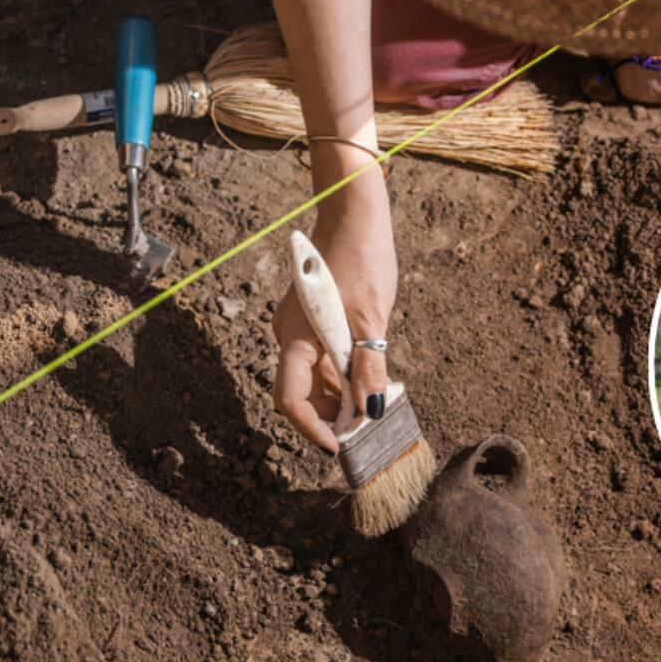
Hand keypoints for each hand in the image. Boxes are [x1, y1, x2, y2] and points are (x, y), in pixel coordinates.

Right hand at [272, 210, 396, 451]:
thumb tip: (371, 409)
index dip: (311, 428)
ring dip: (338, 396)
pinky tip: (366, 378)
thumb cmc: (361, 259)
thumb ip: (369, 366)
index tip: (339, 446)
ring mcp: (298, 328)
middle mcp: (288, 335)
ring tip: (372, 405)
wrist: (353, 215)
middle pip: (300, 393)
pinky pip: (320, 358)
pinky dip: (340, 374)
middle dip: (328, 415)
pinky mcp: (311, 320)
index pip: (290, 399)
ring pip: (312, 377)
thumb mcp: (372, 319)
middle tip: (365, 427)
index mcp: (295, 337)